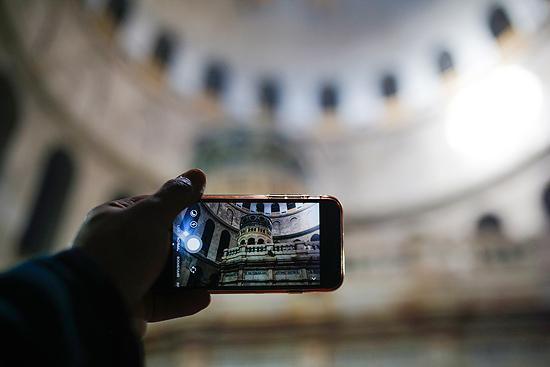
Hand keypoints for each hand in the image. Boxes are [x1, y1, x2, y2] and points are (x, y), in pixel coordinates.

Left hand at [72, 169, 209, 334]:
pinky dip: (184, 299)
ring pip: (166, 272)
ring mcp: (124, 277)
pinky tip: (204, 296)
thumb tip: (197, 174)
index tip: (206, 211)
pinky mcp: (132, 305)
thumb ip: (176, 196)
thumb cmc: (120, 253)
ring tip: (215, 270)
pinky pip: (164, 301)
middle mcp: (117, 247)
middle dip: (190, 243)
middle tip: (217, 242)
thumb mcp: (151, 216)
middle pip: (162, 241)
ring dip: (191, 273)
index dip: (180, 208)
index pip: (152, 207)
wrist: (93, 308)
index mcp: (114, 219)